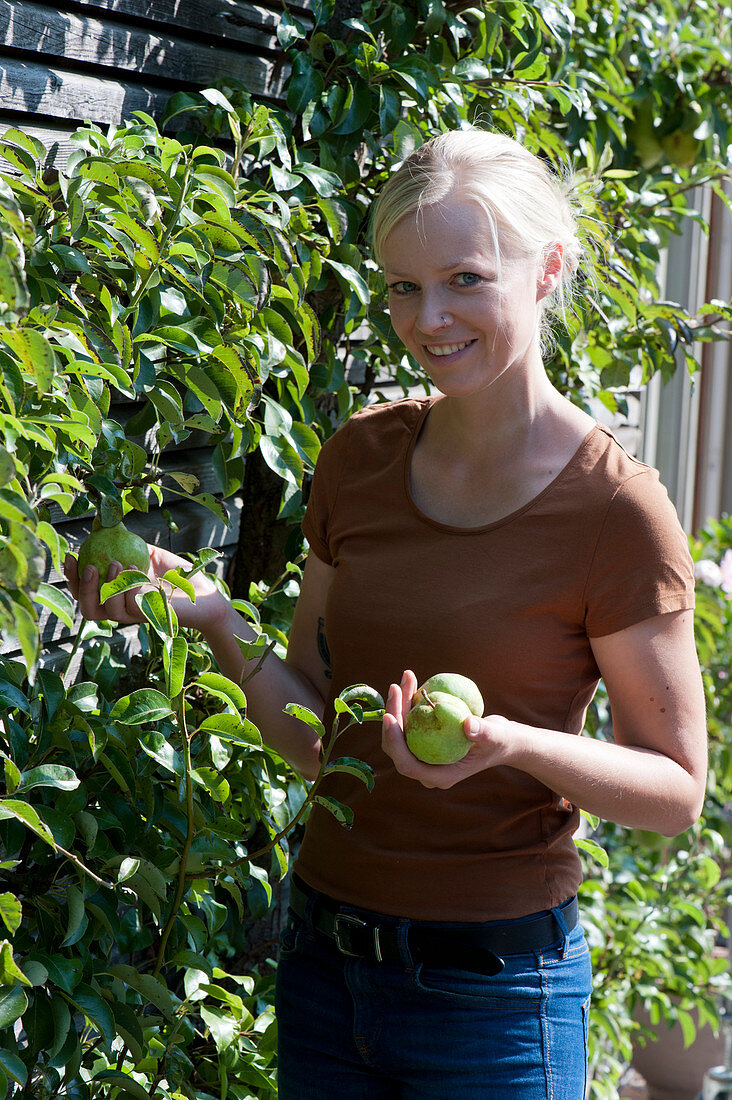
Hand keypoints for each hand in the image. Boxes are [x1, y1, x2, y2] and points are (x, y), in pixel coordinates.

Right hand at [64, 544, 229, 633]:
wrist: (204, 592)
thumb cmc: (176, 574)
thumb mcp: (148, 553)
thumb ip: (125, 543)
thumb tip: (104, 521)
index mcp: (115, 595)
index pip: (84, 592)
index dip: (72, 577)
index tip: (70, 556)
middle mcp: (121, 610)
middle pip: (88, 609)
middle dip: (82, 587)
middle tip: (89, 565)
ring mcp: (135, 616)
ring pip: (107, 611)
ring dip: (107, 586)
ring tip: (116, 563)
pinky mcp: (150, 617)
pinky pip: (131, 605)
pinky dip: (129, 586)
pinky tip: (135, 568)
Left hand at [381, 669, 514, 788]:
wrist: (501, 739)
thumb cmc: (501, 740)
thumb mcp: (496, 736)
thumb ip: (484, 732)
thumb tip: (468, 724)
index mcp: (439, 775)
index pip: (407, 764)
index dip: (394, 743)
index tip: (390, 717)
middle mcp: (426, 767)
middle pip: (397, 746)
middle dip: (392, 715)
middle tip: (396, 687)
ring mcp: (424, 754)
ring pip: (400, 731)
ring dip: (399, 703)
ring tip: (407, 676)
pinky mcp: (424, 739)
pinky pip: (409, 721)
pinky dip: (408, 701)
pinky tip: (411, 680)